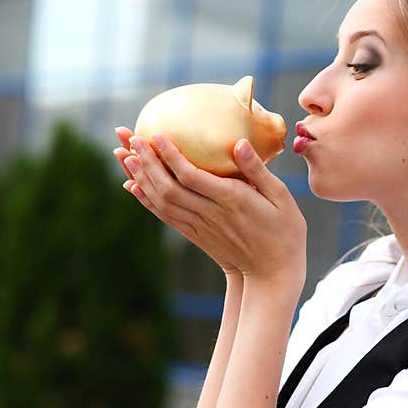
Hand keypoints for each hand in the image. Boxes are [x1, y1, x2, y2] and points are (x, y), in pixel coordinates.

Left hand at [113, 127, 306, 285]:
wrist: (273, 274)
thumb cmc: (284, 232)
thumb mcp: (281, 198)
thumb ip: (257, 170)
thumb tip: (238, 143)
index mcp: (232, 201)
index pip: (193, 176)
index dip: (171, 156)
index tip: (156, 134)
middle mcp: (211, 214)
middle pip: (169, 187)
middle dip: (146, 161)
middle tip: (129, 137)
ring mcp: (200, 227)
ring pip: (162, 201)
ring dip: (140, 177)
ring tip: (123, 154)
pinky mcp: (195, 235)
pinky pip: (165, 216)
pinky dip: (146, 199)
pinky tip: (132, 184)